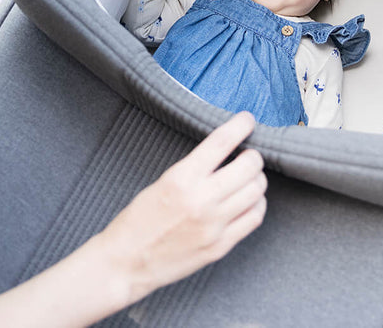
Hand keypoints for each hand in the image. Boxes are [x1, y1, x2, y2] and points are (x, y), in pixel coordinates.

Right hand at [99, 112, 265, 302]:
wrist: (125, 263)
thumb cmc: (138, 219)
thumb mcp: (162, 182)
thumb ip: (194, 169)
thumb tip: (225, 152)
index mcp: (181, 178)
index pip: (221, 142)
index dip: (240, 126)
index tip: (247, 120)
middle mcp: (201, 200)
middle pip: (248, 166)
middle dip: (253, 155)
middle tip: (249, 154)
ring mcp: (213, 226)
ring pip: (256, 191)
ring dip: (257, 179)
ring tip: (250, 177)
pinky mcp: (220, 247)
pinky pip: (254, 218)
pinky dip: (257, 204)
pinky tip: (250, 200)